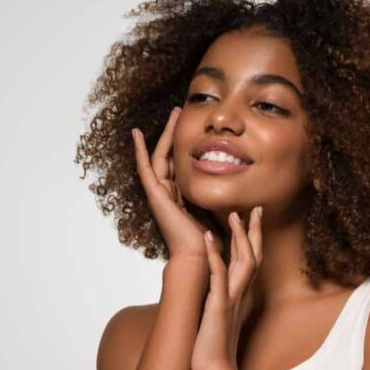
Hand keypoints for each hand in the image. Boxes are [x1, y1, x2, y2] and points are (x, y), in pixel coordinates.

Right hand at [132, 107, 221, 259]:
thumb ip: (219, 194)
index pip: (179, 164)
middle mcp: (168, 193)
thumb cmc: (211, 241)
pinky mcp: (155, 196)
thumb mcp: (217, 209)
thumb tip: (234, 179)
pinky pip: (145, 168)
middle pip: (168, 155)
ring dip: (165, 134)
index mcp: (181, 196)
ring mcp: (159, 194)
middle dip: (173, 132)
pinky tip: (135, 134)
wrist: (200, 258)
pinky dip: (139, 150)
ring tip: (173, 114)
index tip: (191, 126)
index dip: (183, 144)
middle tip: (179, 111)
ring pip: (159, 156)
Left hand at [190, 206, 262, 369]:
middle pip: (253, 255)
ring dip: (238, 237)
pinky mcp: (219, 306)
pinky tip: (209, 237)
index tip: (253, 217)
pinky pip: (219, 276)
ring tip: (232, 214)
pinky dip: (215, 255)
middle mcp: (241, 294)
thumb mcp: (220, 315)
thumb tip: (216, 285)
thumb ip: (222, 298)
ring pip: (242, 262)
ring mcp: (232, 299)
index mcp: (242, 294)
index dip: (253, 238)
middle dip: (254, 230)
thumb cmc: (214, 346)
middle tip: (254, 207)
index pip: (252, 260)